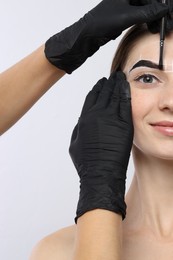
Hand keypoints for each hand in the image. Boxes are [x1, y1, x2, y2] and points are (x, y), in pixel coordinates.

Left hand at [45, 0, 167, 73]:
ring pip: (143, 10)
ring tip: (157, 28)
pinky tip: (148, 27)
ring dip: (151, 19)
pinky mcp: (120, 16)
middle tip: (163, 25)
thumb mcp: (126, 17)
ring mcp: (123, 6)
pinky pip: (137, 16)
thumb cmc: (100, 23)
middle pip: (147, 3)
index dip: (159, 7)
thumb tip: (163, 10)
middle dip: (156, 14)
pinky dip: (144, 21)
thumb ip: (146, 13)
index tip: (165, 17)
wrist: (85, 36)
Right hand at [69, 71, 133, 221]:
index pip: (92, 97)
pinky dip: (126, 94)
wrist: (101, 173)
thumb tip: (84, 117)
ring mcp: (112, 119)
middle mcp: (98, 115)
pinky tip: (127, 87)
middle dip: (108, 83)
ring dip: (117, 85)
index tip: (100, 83)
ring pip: (115, 96)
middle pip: (104, 93)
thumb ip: (79, 127)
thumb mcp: (75, 143)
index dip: (96, 88)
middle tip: (112, 77)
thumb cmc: (86, 162)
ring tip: (120, 77)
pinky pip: (126, 105)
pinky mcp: (125, 125)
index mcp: (85, 118)